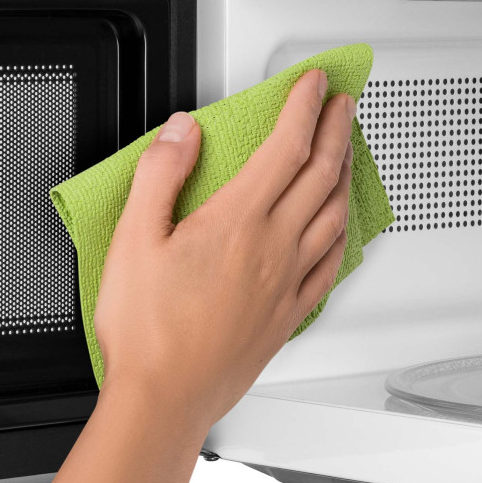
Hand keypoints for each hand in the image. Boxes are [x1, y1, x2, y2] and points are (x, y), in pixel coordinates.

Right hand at [94, 69, 355, 429]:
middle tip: (344, 103)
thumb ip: (160, 176)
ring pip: (334, 213)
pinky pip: (332, 263)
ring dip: (346, 173)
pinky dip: (343, 232)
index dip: (304, 107)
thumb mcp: (132, 240)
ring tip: (349, 151)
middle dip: (337, 129)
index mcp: (238, 223)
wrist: (166, 399)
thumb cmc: (148, 331)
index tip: (315, 83)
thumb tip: (182, 133)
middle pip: (321, 172)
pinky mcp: (290, 313)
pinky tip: (343, 226)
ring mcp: (288, 281)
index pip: (286, 146)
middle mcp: (274, 248)